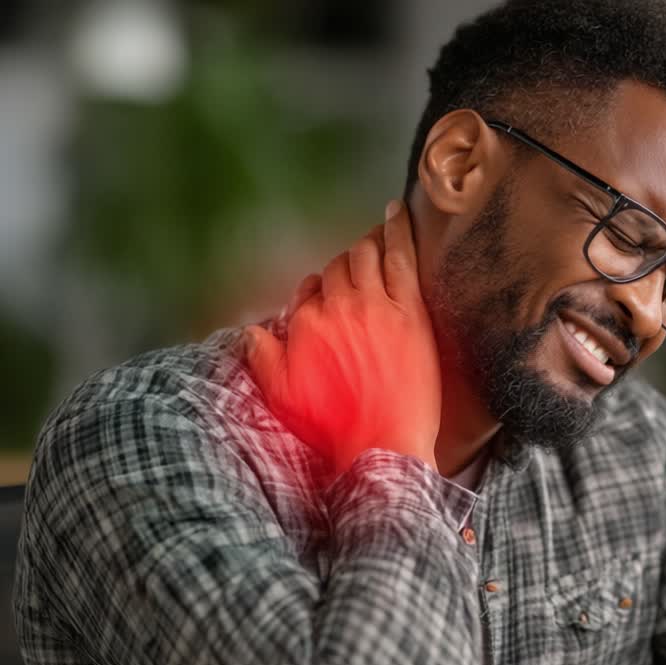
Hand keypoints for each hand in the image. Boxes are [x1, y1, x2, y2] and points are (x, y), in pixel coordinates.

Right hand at [244, 199, 440, 472]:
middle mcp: (335, 307)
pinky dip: (399, 230)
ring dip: (369, 242)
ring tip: (378, 234)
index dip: (322, 290)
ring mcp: (373, 304)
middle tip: (360, 265)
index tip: (332, 294)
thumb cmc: (335, 431)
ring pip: (366, 255)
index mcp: (305, 325)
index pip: (310, 290)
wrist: (383, 446)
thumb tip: (252, 332)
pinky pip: (402, 257)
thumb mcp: (284, 397)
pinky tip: (399, 212)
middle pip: (339, 267)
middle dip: (347, 264)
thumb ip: (265, 359)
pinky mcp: (408, 309)